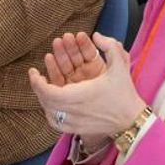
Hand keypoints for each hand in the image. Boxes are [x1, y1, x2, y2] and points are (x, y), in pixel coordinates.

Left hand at [28, 32, 148, 144]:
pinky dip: (50, 113)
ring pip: (49, 113)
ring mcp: (75, 122)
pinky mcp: (77, 130)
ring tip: (43, 88)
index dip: (37, 82)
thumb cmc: (124, 93)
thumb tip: (96, 34)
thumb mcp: (120, 66)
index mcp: (80, 94)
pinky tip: (51, 105)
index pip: (49, 91)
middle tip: (36, 77)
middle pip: (46, 102)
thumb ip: (109, 46)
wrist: (131, 120)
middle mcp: (75, 110)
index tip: (33, 71)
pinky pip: (56, 123)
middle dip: (38, 88)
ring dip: (43, 100)